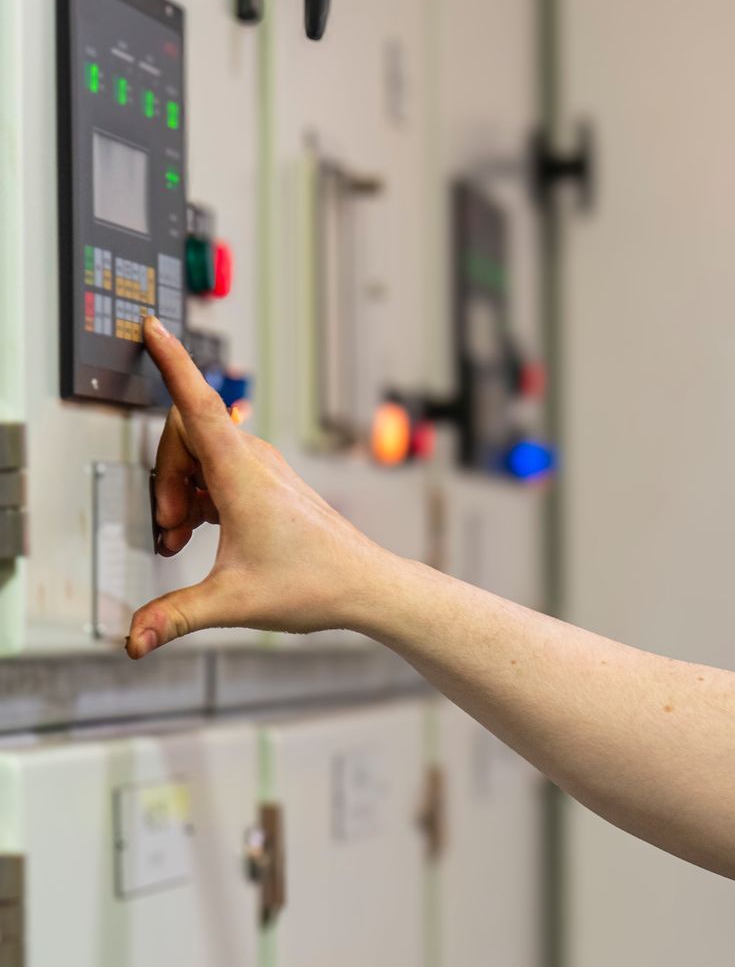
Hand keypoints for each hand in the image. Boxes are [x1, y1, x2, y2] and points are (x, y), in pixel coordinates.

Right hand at [127, 316, 397, 657]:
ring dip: (181, 490)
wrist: (367, 585)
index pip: (197, 402)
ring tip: (184, 537)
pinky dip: (201, 495)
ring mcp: (265, 470)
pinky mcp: (270, 484)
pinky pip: (219, 469)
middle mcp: (255, 461)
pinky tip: (202, 533)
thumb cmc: (316, 583)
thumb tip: (133, 641)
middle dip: (163, 477)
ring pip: (201, 454)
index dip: (172, 362)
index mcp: (242, 473)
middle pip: (184, 435)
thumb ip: (176, 617)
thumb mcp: (234, 602)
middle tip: (170, 528)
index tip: (152, 325)